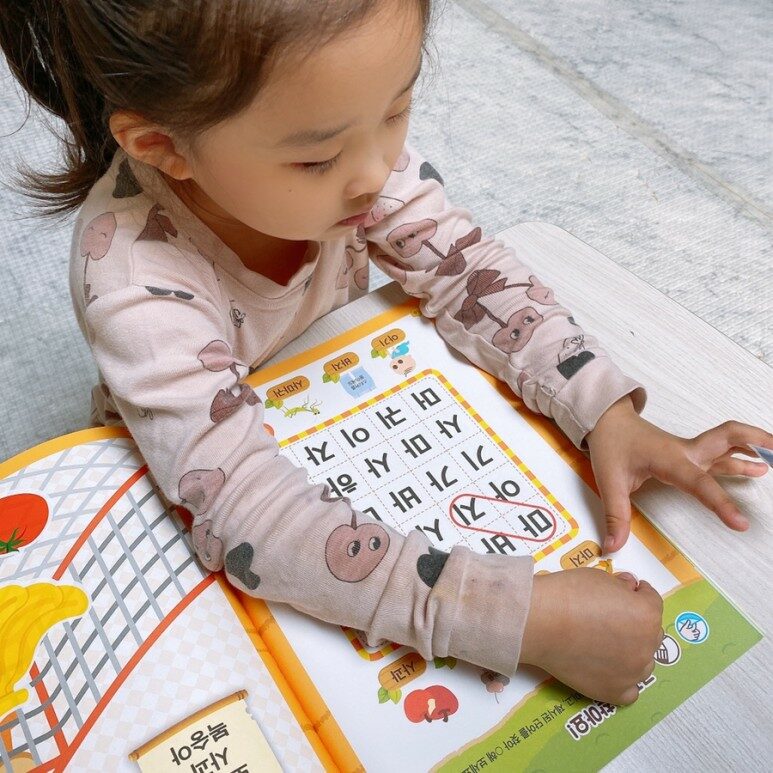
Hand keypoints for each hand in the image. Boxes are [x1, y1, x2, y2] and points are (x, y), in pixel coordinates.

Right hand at [520, 569, 662, 704]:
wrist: (538, 621)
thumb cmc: (567, 593)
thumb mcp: (599, 576)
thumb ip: (621, 585)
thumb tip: (628, 589)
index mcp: (646, 615)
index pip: (652, 600)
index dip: (638, 593)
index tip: (628, 591)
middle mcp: (646, 646)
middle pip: (650, 632)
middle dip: (636, 621)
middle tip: (613, 616)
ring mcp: (632, 672)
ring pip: (643, 662)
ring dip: (632, 651)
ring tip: (607, 643)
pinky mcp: (614, 692)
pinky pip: (630, 690)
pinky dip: (623, 679)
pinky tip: (608, 668)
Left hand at [586, 396, 770, 551]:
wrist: (607, 420)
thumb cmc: (610, 446)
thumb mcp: (608, 482)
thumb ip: (615, 516)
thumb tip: (612, 547)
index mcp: (668, 460)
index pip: (699, 482)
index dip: (720, 502)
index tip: (741, 523)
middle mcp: (686, 452)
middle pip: (726, 439)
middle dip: (755, 442)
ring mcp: (691, 450)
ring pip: (728, 442)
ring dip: (755, 445)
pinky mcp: (690, 452)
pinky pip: (721, 451)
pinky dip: (742, 452)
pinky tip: (757, 459)